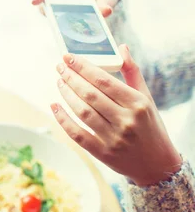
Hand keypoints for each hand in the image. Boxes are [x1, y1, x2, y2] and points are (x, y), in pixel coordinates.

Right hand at [31, 0, 121, 16]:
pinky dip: (56, 21)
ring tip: (57, 25)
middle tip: (43, 14)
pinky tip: (62, 30)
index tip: (34, 1)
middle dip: (41, 2)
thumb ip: (107, 2)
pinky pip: (53, 13)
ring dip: (50, 14)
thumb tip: (105, 11)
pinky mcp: (58, 6)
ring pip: (47, 4)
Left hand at [50, 46, 182, 186]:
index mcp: (138, 103)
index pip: (104, 80)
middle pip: (90, 94)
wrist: (157, 164)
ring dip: (66, 95)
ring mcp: (114, 138)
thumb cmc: (149, 125)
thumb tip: (121, 48)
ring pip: (82, 112)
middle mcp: (126, 120)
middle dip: (71, 78)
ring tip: (59, 82)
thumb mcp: (146, 98)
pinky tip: (55, 106)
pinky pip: (77, 134)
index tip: (69, 57)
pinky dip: (63, 120)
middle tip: (60, 67)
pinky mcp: (103, 153)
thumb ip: (132, 72)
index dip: (83, 67)